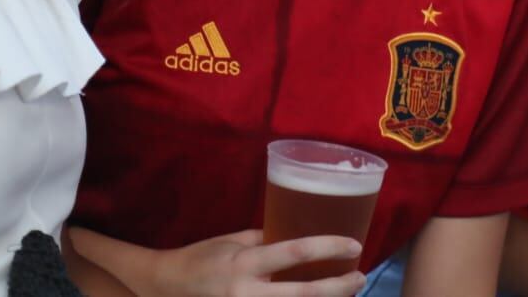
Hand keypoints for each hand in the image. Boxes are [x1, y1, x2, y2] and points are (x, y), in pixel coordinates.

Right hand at [148, 230, 365, 296]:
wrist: (167, 289)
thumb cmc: (202, 259)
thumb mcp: (232, 241)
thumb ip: (264, 240)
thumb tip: (297, 236)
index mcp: (244, 264)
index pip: (293, 252)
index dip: (327, 248)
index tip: (354, 245)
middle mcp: (247, 293)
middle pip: (303, 295)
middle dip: (338, 288)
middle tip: (361, 278)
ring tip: (349, 294)